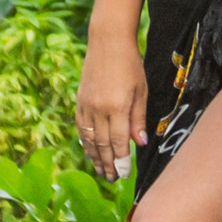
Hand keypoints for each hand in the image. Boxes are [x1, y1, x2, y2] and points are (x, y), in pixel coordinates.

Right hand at [77, 36, 148, 184]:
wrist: (107, 42)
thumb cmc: (130, 65)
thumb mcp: (141, 90)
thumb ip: (138, 118)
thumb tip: (139, 143)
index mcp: (117, 107)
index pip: (119, 142)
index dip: (121, 161)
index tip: (125, 175)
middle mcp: (99, 109)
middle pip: (103, 145)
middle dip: (108, 164)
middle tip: (113, 179)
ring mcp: (87, 106)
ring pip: (90, 139)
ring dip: (96, 157)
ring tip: (102, 171)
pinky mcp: (80, 101)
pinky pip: (82, 128)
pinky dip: (86, 142)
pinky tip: (90, 151)